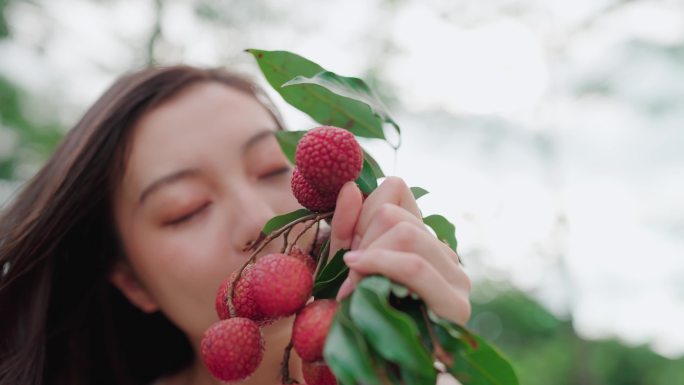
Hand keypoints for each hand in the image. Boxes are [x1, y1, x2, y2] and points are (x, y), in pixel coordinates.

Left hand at [329, 177, 470, 324]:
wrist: (377, 367)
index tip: (347, 246)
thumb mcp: (345, 263)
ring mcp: (454, 275)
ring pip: (404, 233)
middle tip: (348, 273)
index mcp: (421, 237)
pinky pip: (414, 267)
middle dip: (359, 240)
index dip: (360, 212)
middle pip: (393, 214)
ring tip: (353, 288)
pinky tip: (356, 279)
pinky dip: (379, 267)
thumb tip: (351, 186)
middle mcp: (443, 250)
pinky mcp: (455, 302)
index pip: (396, 189)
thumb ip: (347, 226)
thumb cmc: (359, 313)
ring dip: (366, 258)